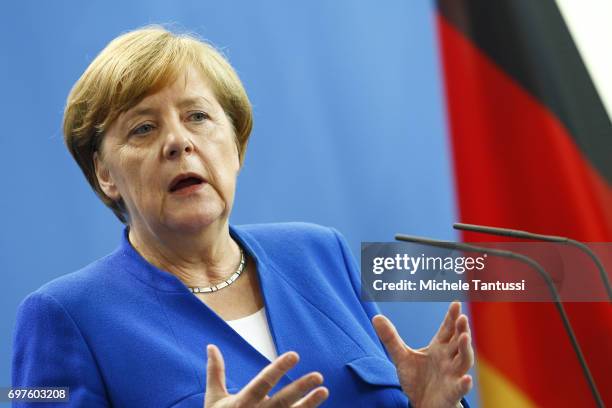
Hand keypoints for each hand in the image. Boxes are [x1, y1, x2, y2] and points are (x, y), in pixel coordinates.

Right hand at [203, 345, 328, 406]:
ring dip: (309, 404)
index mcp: (242, 403)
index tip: (295, 354)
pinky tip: (317, 407)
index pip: (263, 383)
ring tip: (324, 390)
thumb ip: (215, 372)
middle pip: (282, 401)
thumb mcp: (214, 399)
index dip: (278, 369)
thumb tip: (211, 346)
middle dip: (300, 388)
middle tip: (319, 376)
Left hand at [372, 302, 473, 407]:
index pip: (447, 329)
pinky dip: (464, 384)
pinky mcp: (452, 393)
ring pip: (464, 361)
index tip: (455, 303)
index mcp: (439, 347)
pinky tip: (466, 379)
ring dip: (466, 349)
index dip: (452, 317)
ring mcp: (452, 375)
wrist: (422, 404)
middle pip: (458, 342)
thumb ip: (390, 338)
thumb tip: (376, 317)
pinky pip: (460, 388)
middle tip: (462, 317)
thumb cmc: (416, 378)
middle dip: (462, 330)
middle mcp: (449, 359)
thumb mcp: (401, 357)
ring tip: (464, 337)